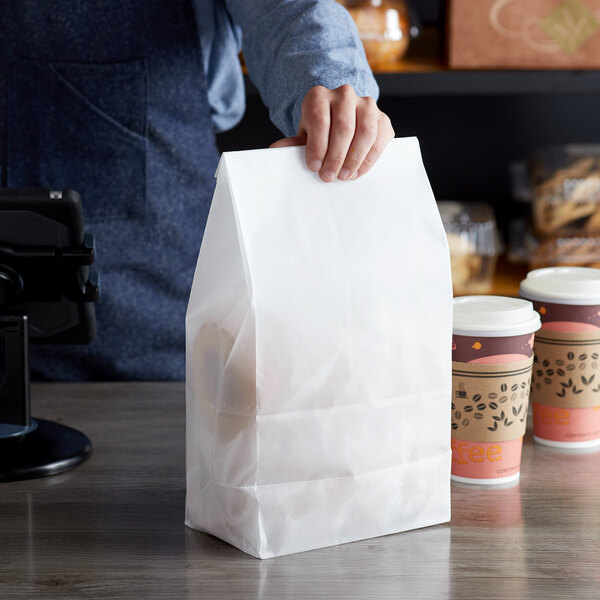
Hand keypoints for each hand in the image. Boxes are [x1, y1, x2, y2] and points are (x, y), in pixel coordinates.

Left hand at [270, 85, 393, 181]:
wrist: (339, 120)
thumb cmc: (319, 131)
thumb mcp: (305, 135)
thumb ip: (293, 144)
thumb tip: (276, 150)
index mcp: (318, 96)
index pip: (319, 120)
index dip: (317, 146)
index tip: (314, 167)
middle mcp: (344, 94)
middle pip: (343, 127)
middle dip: (335, 156)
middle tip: (329, 177)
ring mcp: (366, 104)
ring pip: (364, 132)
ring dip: (354, 158)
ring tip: (344, 177)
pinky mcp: (382, 118)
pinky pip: (379, 139)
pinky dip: (369, 159)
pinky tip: (357, 172)